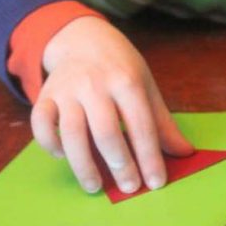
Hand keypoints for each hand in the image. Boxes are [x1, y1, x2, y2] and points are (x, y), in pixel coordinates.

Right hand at [30, 16, 193, 194]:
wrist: (83, 38)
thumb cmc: (119, 66)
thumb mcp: (145, 84)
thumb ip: (161, 121)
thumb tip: (185, 152)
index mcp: (126, 80)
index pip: (140, 124)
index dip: (149, 157)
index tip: (155, 182)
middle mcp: (95, 84)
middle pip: (106, 131)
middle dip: (120, 164)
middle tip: (130, 187)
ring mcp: (67, 89)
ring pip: (71, 132)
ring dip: (83, 164)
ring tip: (95, 186)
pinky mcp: (46, 95)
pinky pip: (40, 123)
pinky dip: (49, 143)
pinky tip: (62, 155)